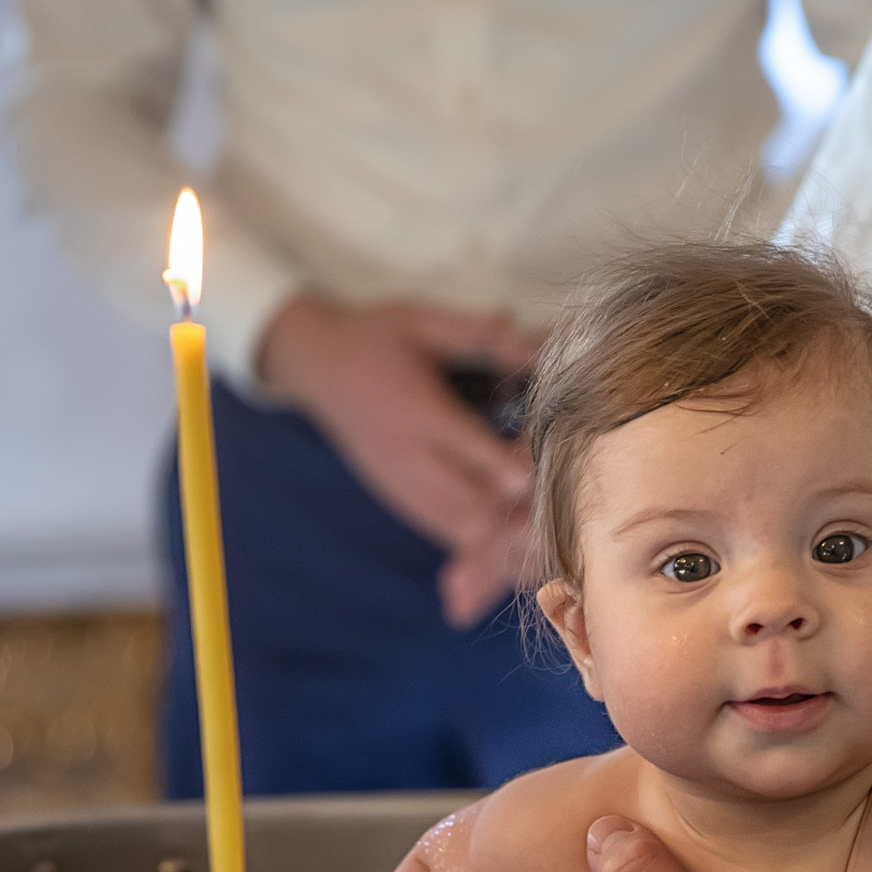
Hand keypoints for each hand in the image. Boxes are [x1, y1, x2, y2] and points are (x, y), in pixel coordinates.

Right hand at [257, 292, 536, 621]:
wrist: (314, 367)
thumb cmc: (373, 338)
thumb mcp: (417, 319)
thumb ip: (470, 328)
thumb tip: (520, 323)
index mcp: (413, 409)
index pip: (463, 446)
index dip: (506, 464)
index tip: (542, 470)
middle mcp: (406, 456)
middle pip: (467, 503)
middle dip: (515, 507)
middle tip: (557, 500)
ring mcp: (402, 485)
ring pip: (459, 529)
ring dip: (503, 534)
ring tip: (544, 535)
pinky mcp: (401, 500)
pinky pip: (445, 534)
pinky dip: (479, 547)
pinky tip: (509, 552)